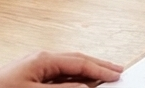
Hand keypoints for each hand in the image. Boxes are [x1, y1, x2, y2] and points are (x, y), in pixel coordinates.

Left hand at [0, 51, 121, 87]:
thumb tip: (84, 87)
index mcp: (43, 59)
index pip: (80, 63)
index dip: (100, 69)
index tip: (116, 75)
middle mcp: (40, 59)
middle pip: (76, 60)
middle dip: (98, 65)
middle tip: (117, 70)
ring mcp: (34, 66)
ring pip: (67, 67)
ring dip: (86, 72)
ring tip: (102, 76)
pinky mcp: (28, 75)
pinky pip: (57, 74)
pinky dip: (72, 78)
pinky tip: (78, 84)